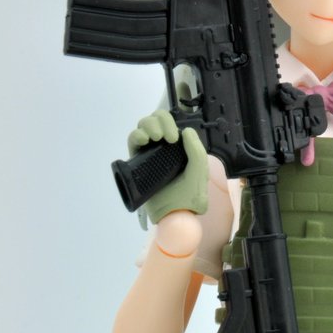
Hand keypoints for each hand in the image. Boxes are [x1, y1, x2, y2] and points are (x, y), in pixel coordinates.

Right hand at [128, 110, 207, 224]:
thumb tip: (185, 130)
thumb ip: (196, 149)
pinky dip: (137, 135)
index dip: (171, 123)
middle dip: (160, 121)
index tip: (174, 138)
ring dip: (149, 125)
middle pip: (156, 119)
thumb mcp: (199, 170)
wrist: (174, 212)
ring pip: (143, 125)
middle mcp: (163, 146)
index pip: (171, 123)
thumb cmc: (189, 194)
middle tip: (167, 138)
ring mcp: (149, 152)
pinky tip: (145, 140)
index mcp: (179, 146)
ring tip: (155, 137)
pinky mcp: (137, 160)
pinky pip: (132, 140)